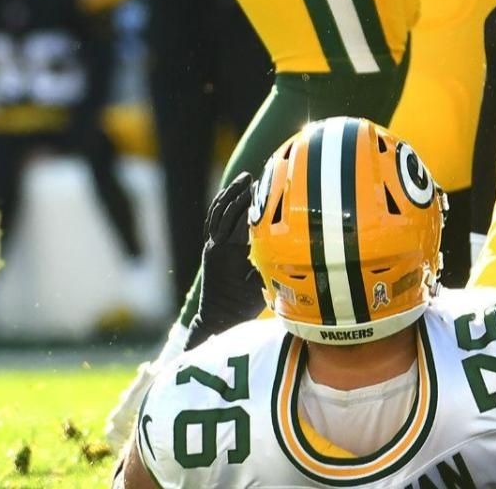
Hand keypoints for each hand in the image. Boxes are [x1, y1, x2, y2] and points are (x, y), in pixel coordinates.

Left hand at [188, 172, 265, 344]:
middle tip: (255, 178)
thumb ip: (270, 260)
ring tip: (242, 180)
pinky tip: (229, 197)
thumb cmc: (241, 305)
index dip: (253, 201)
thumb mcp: (261, 284)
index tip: (266, 186)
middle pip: (228, 210)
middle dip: (241, 192)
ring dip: (229, 194)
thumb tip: (286, 241)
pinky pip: (212, 220)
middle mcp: (217, 245)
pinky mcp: (209, 249)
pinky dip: (220, 205)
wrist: (216, 319)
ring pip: (217, 212)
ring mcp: (211, 246)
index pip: (242, 218)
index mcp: (231, 252)